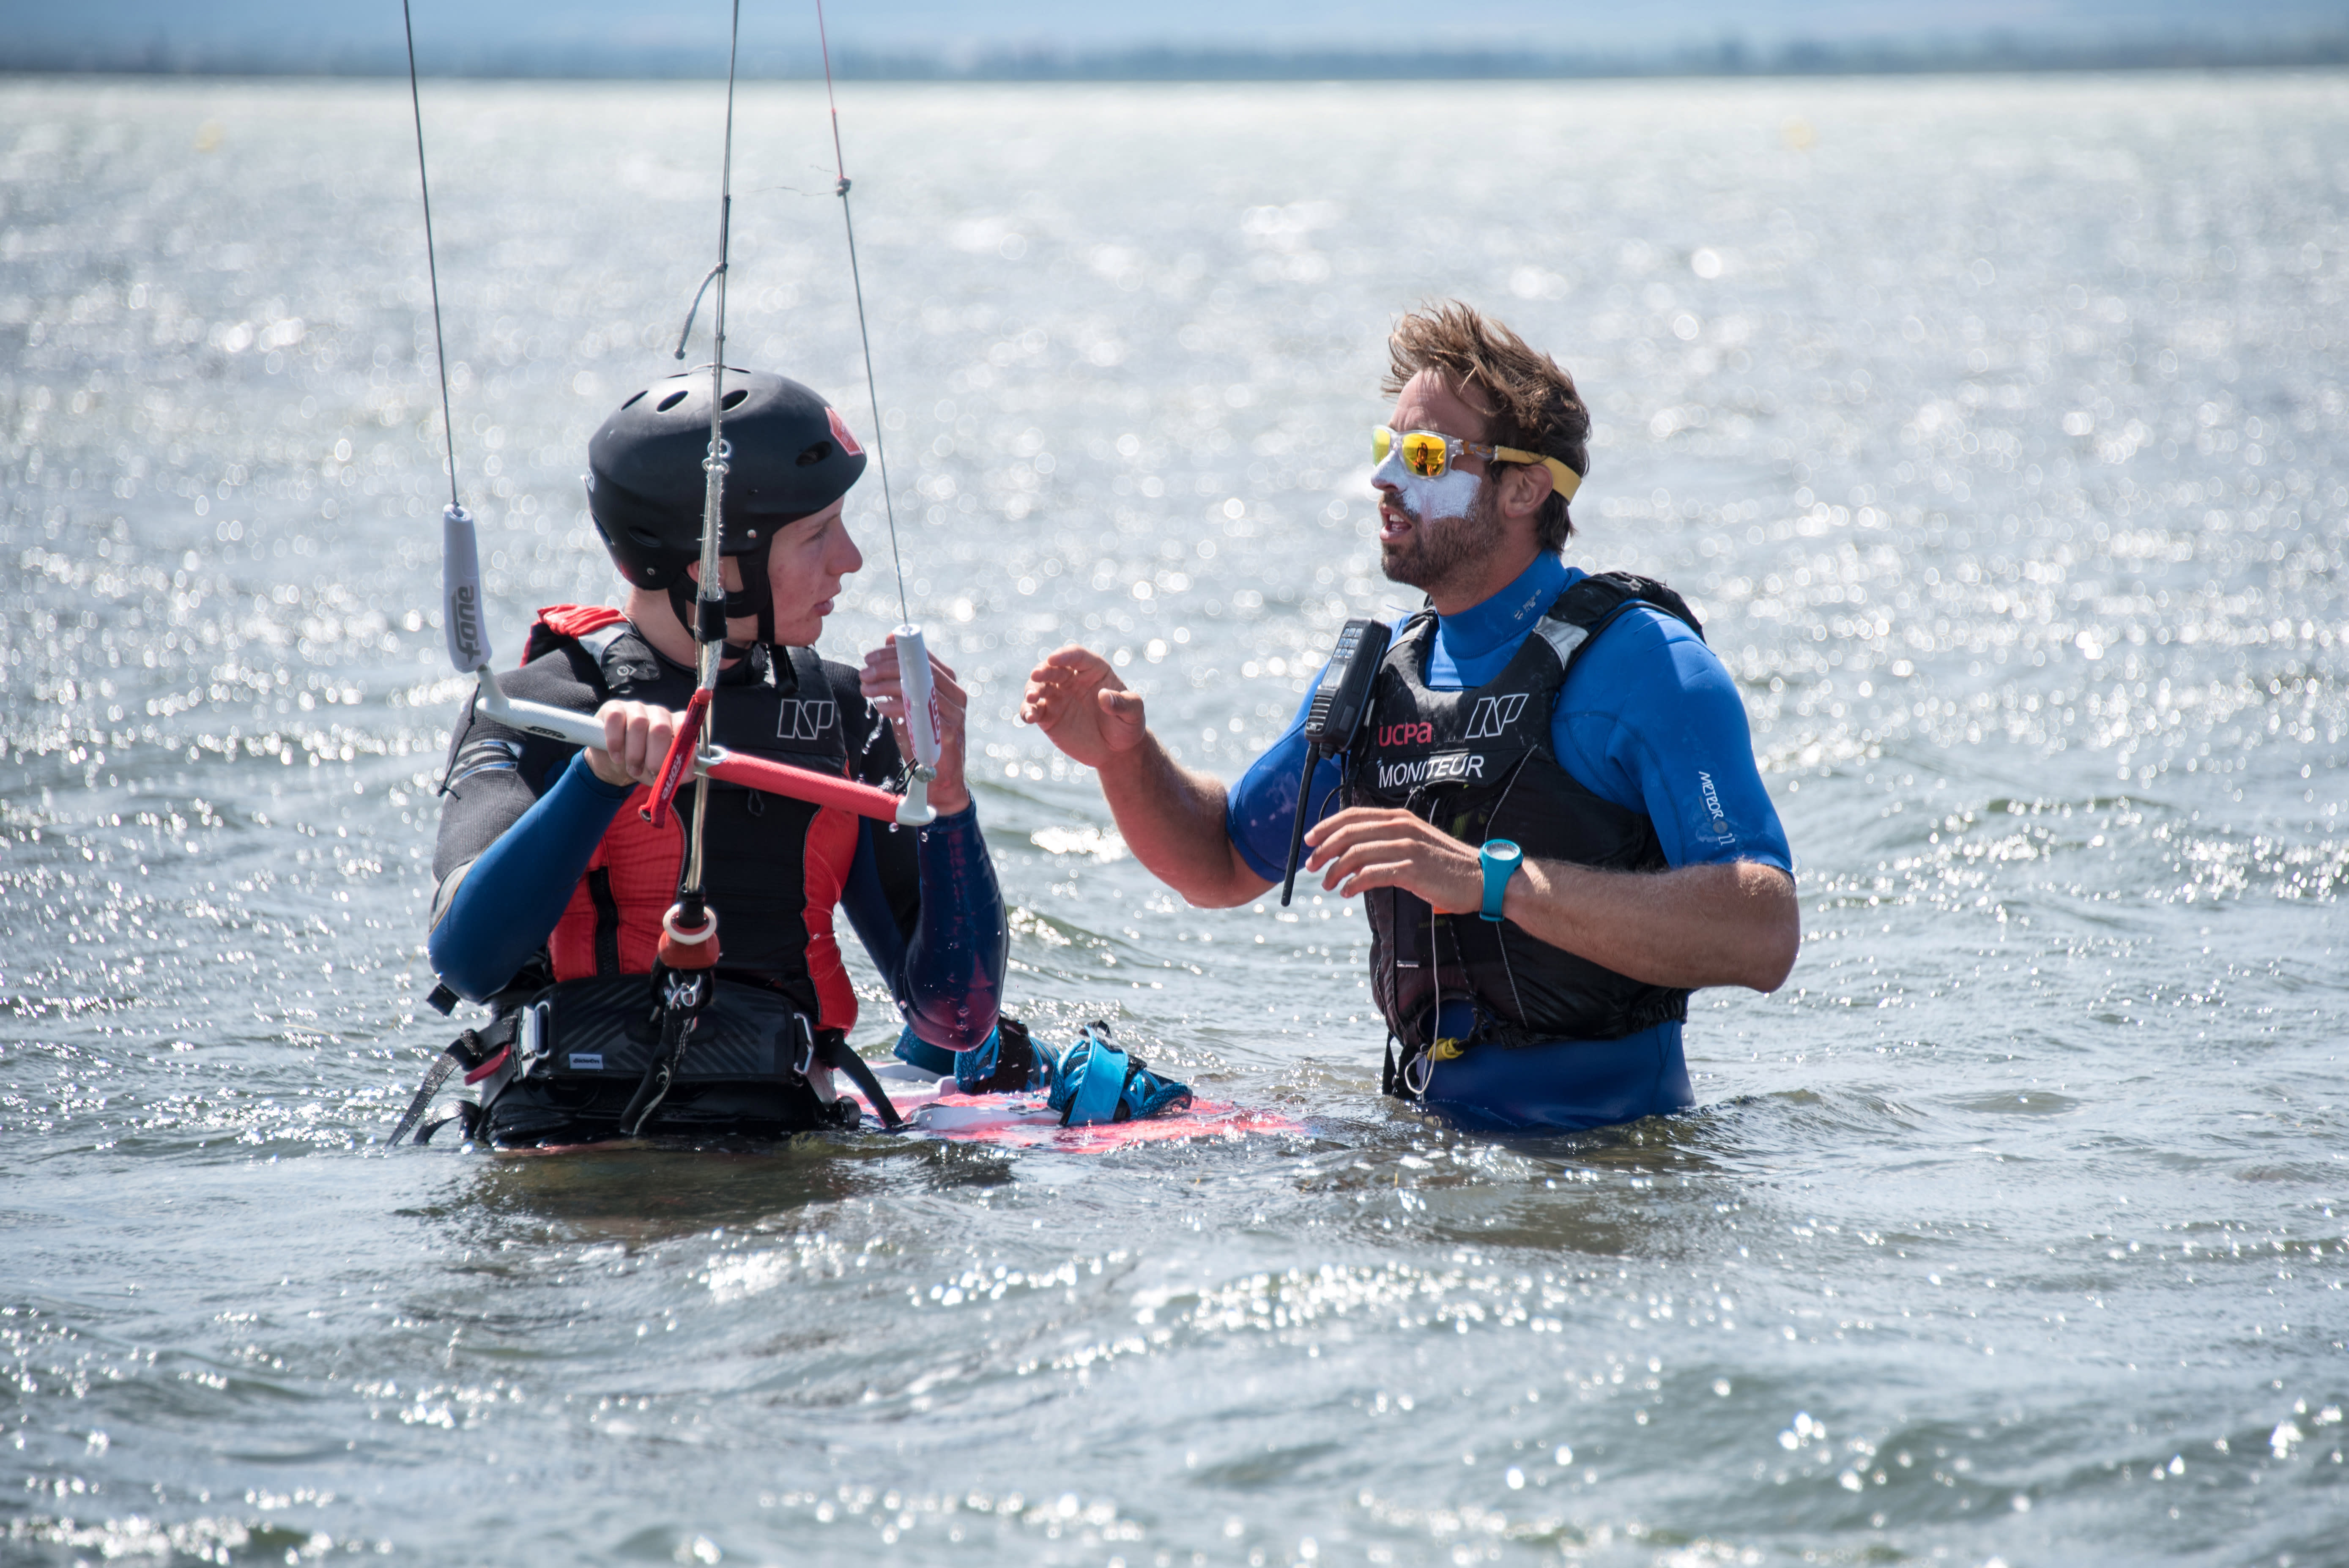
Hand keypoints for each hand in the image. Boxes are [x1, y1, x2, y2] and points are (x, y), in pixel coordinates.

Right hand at [587, 700, 682, 789]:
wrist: (615, 760)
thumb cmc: (644, 762)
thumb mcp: (662, 770)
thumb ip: (676, 770)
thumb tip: (688, 774)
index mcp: (675, 723)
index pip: (684, 727)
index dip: (682, 749)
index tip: (677, 771)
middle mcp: (658, 712)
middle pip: (660, 728)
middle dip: (657, 756)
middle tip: (653, 773)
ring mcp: (636, 708)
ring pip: (638, 723)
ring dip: (635, 753)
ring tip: (634, 769)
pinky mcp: (614, 708)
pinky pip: (615, 719)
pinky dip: (615, 742)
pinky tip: (617, 758)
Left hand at [859, 636, 970, 814]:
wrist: (939, 780)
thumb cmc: (923, 739)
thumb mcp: (910, 703)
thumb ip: (903, 678)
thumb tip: (891, 641)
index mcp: (948, 684)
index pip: (923, 657)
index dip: (895, 652)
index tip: (870, 656)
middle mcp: (956, 695)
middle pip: (921, 669)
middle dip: (887, 667)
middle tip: (864, 672)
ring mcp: (955, 713)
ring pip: (919, 687)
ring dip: (887, 685)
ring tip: (866, 689)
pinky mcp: (948, 731)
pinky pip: (920, 712)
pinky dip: (897, 706)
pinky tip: (880, 706)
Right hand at [1019, 645, 1146, 768]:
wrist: (1117, 751)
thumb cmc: (1128, 726)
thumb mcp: (1134, 714)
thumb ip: (1123, 703)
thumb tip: (1105, 697)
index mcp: (1094, 671)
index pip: (1077, 656)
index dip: (1064, 655)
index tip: (1054, 660)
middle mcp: (1072, 680)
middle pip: (1053, 668)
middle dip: (1043, 670)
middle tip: (1037, 675)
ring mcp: (1058, 697)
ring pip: (1038, 687)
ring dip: (1032, 690)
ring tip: (1033, 699)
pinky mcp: (1048, 716)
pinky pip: (1033, 710)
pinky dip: (1027, 711)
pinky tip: (1029, 717)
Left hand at [1303, 806, 1484, 914]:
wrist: (1483, 878)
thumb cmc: (1448, 865)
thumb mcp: (1416, 843)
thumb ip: (1388, 842)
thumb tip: (1355, 853)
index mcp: (1400, 818)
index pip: (1353, 815)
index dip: (1326, 826)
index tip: (1309, 839)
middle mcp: (1401, 828)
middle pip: (1349, 832)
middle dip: (1324, 849)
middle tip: (1311, 865)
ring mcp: (1407, 848)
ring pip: (1357, 853)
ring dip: (1335, 870)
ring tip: (1328, 884)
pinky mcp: (1412, 870)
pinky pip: (1373, 874)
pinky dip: (1354, 883)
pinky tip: (1348, 892)